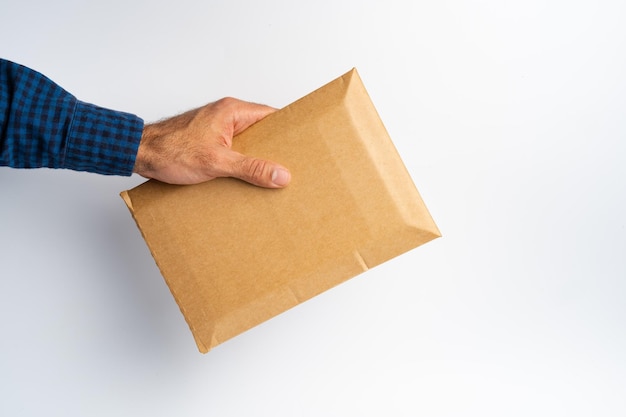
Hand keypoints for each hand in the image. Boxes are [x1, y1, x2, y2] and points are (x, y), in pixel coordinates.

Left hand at [133, 97, 290, 186]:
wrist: (139, 153)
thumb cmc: (170, 149)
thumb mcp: (217, 162)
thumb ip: (251, 168)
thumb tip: (280, 175)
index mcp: (232, 111)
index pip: (271, 115)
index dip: (288, 130)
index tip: (301, 145)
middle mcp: (226, 115)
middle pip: (261, 131)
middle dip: (274, 149)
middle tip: (289, 166)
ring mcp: (217, 128)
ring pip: (247, 142)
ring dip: (256, 158)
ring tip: (270, 176)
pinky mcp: (209, 141)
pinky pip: (234, 150)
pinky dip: (241, 163)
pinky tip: (245, 179)